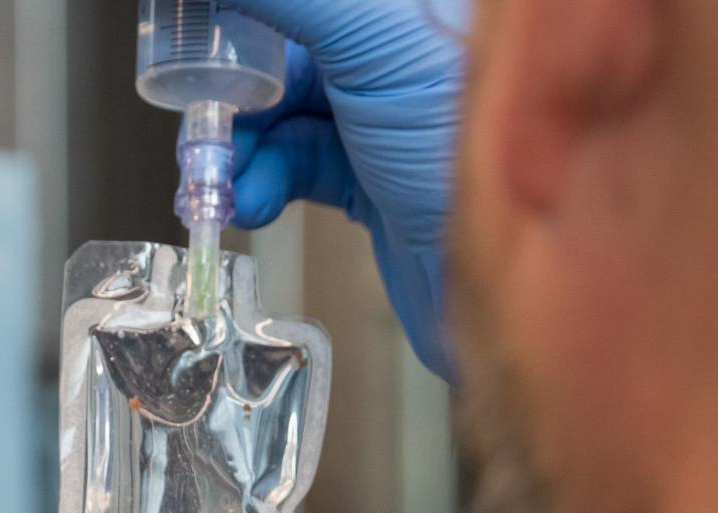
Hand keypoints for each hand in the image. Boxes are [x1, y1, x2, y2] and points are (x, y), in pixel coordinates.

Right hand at [225, 0, 467, 378]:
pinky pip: (294, 163)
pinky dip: (262, 180)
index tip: (201, 31)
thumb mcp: (374, 44)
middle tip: (201, 113)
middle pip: (285, 44)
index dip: (252, 17)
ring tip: (221, 174)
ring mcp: (382, 113)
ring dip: (237, 142)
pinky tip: (249, 199)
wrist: (516, 281)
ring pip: (280, 108)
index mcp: (411, 6)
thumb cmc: (472, 154)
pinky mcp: (371, 175)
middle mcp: (397, 49)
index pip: (308, 2)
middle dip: (231, 84)